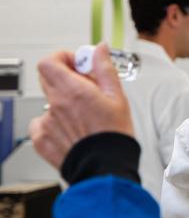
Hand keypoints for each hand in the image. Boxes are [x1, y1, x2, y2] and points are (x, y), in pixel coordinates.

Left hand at [29, 43, 133, 169]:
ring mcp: (46, 122)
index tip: (78, 64)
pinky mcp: (41, 139)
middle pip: (48, 78)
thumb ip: (104, 68)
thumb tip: (99, 50)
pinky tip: (71, 128)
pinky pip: (41, 123)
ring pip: (49, 101)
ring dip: (63, 102)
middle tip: (86, 85)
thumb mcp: (117, 96)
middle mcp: (55, 104)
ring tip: (83, 114)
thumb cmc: (113, 135)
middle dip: (66, 77)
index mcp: (72, 90)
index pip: (49, 61)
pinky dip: (54, 122)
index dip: (63, 58)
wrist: (104, 167)